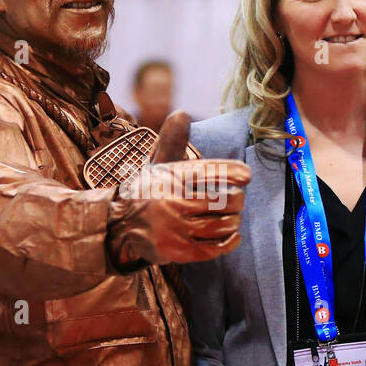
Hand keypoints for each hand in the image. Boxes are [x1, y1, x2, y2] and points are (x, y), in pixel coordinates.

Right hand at [106, 112, 251, 267]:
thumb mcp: (156, 164)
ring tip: (233, 217)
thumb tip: (182, 113)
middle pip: (224, 200)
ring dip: (234, 221)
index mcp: (171, 176)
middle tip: (237, 199)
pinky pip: (215, 248)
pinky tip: (234, 236)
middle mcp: (172, 201)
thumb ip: (172, 140)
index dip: (233, 172)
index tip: (246, 176)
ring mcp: (175, 229)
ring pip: (223, 224)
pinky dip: (230, 242)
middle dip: (237, 200)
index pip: (210, 170)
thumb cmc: (147, 191)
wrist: (118, 225)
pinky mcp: (178, 252)